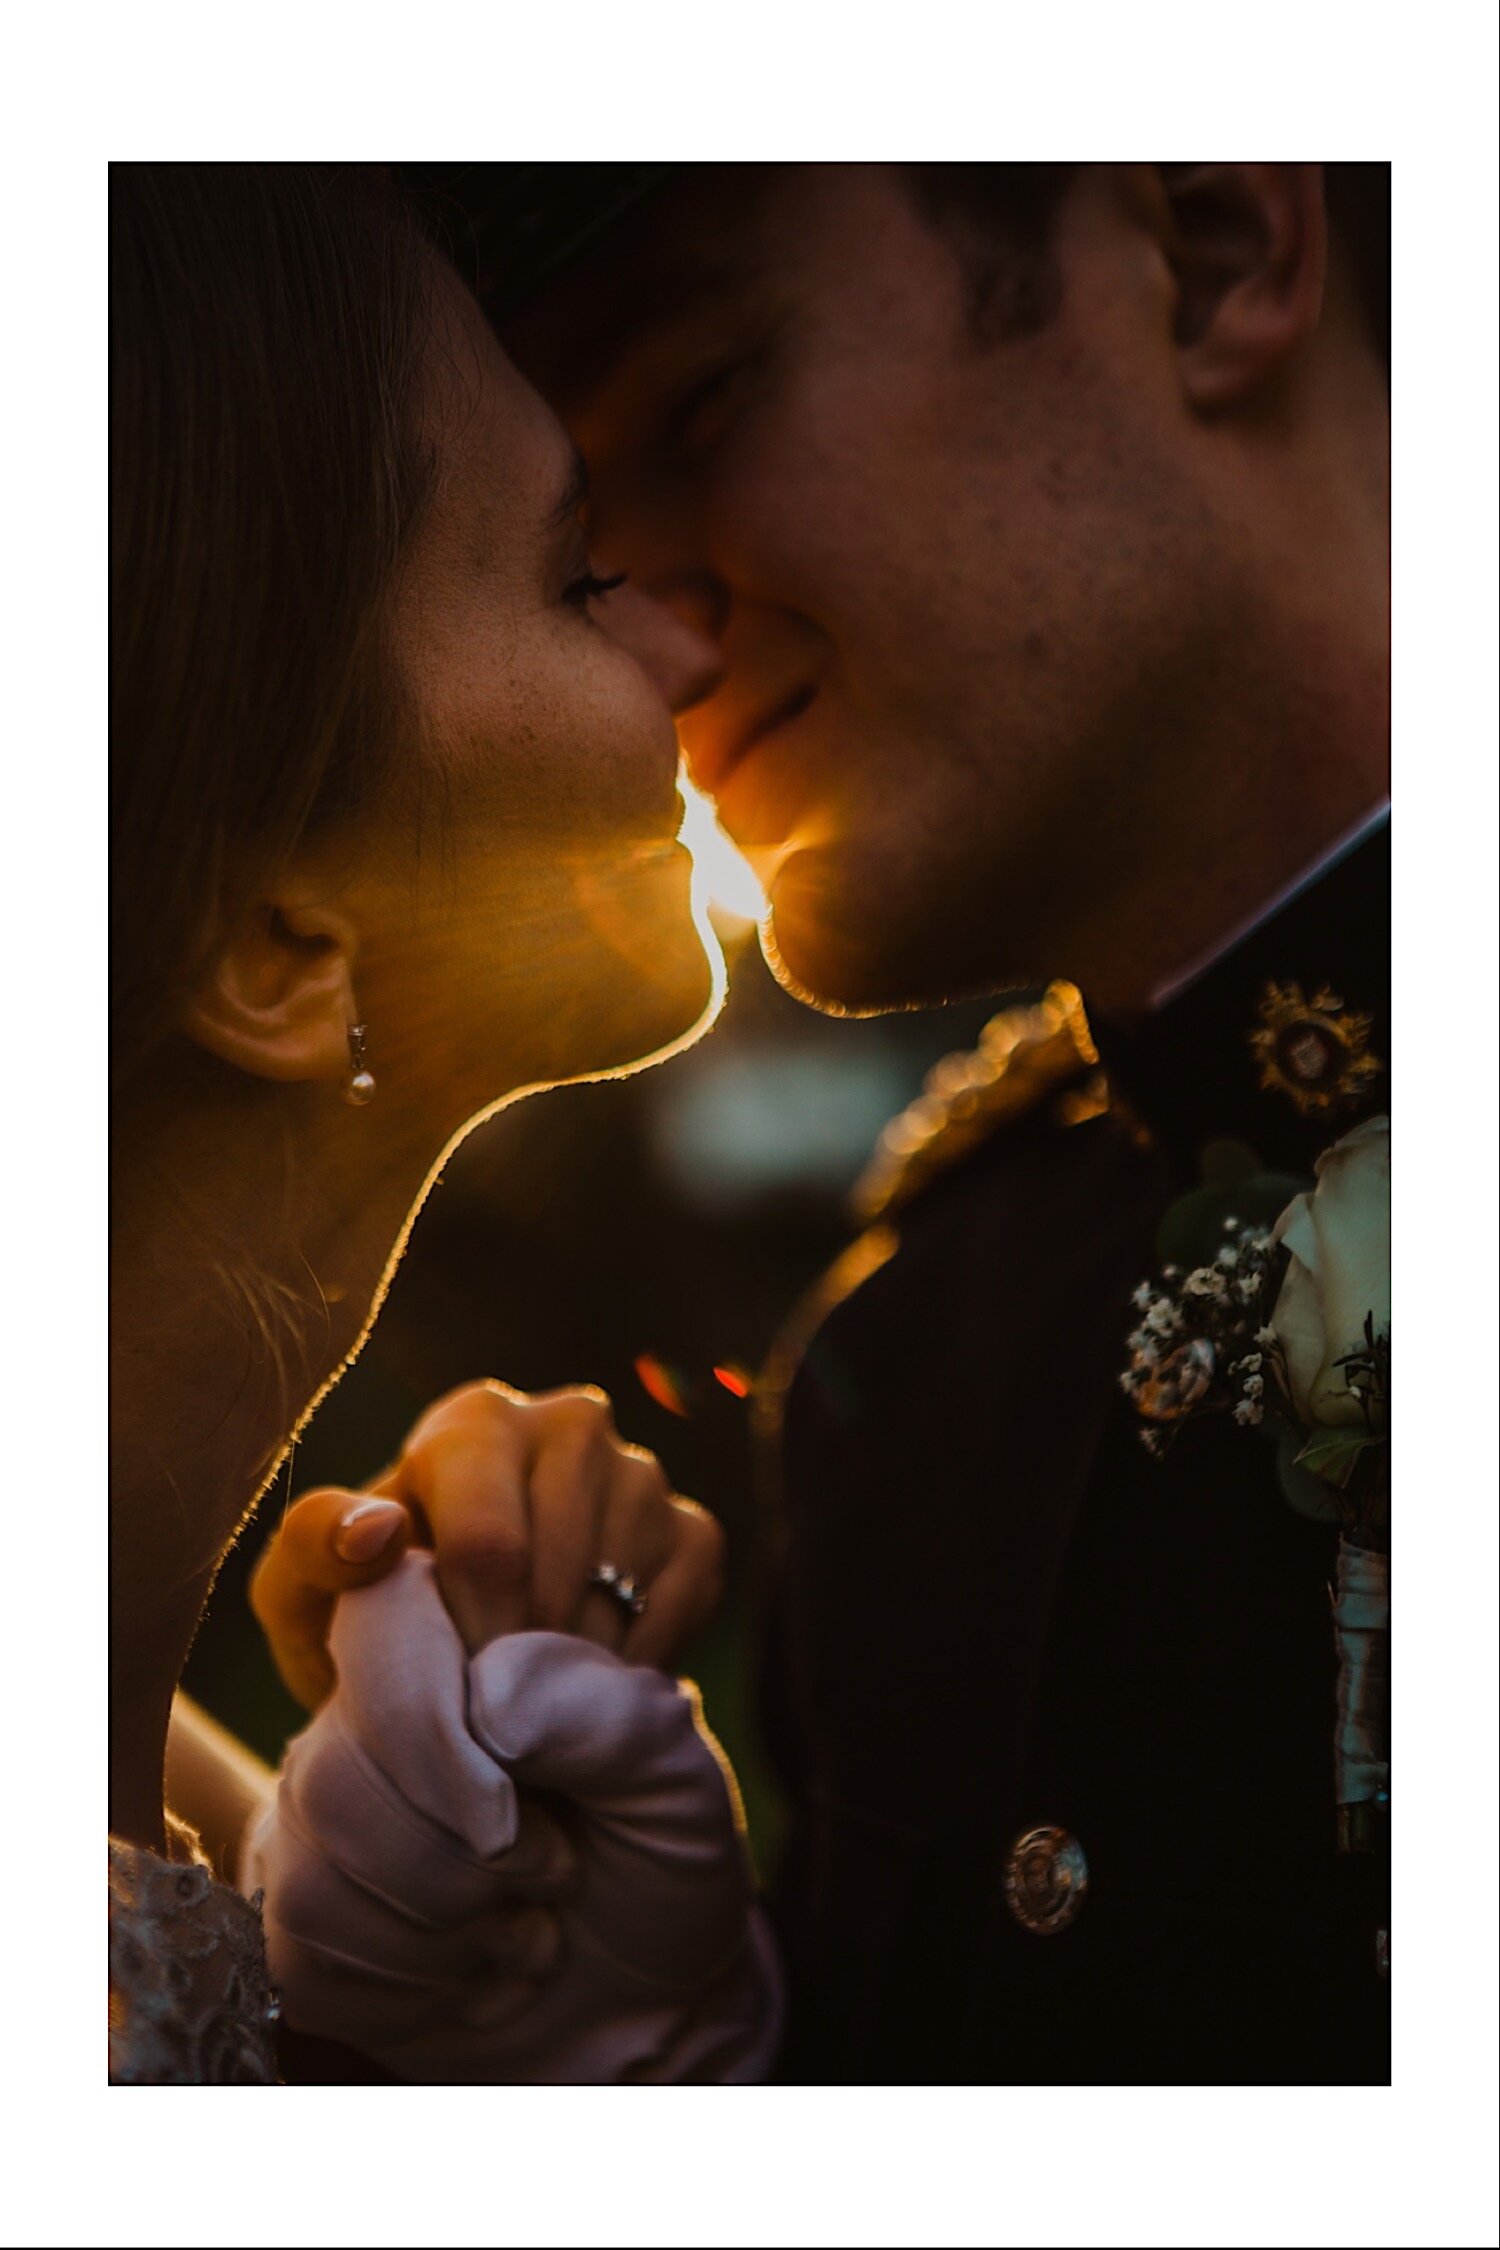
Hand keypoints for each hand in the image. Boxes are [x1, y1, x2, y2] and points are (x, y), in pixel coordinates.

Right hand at [246, 1552, 779, 2082]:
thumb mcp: (674, 1774)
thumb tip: (483, 1701)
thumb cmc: (659, 1859)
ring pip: (312, 1879)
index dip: (426, 1726)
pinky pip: (305, 1960)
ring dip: (449, 1935)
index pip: (376, 1618)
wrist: (648, 1992)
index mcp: (456, 1643)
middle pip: (333, 1774)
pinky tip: (475, 1977)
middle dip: (464, 1864)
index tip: (508, 1819)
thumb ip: (599, 1712)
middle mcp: (362, 1720)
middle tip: (556, 1875)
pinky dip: (416, 1995)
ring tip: (524, 1928)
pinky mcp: (298, 1930)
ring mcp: (316, 1826)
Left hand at [251, 1379, 725, 1708]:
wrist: (455, 1655)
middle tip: (483, 1703)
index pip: (489, 1545)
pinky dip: (635, 1663)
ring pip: (620, 1595)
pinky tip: (586, 1680)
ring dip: (569, 1669)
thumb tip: (379, 1528)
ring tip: (525, 1692)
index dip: (468, 1637)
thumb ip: (314, 1549)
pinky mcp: (694, 1529)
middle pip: (560, 1575)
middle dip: (514, 1659)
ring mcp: (642, 1474)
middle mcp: (570, 1423)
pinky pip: (682, 1605)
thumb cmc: (372, 1613)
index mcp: (474, 1421)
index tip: (447, 1681)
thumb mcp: (303, 1591)